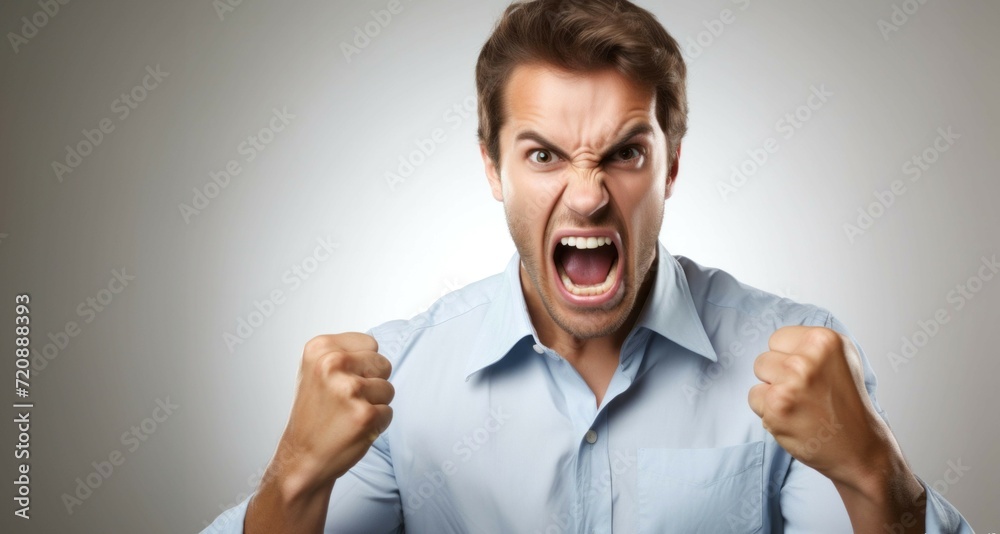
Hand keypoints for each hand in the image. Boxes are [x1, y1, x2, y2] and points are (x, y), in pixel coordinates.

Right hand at [272, 332, 394, 496]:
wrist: (302, 457)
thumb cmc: (316, 414)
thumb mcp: (317, 370)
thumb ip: (345, 353)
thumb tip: (376, 349)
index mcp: (320, 348)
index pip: (370, 343)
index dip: (362, 366)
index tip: (340, 382)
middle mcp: (332, 364)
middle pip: (383, 364)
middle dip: (372, 384)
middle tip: (345, 401)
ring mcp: (349, 389)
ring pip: (388, 389)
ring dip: (374, 405)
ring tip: (348, 415)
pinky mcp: (364, 415)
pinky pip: (388, 412)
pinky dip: (377, 424)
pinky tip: (353, 429)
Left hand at [748, 326, 889, 485]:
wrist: (860, 447)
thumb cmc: (847, 403)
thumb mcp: (840, 358)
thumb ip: (809, 344)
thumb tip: (777, 341)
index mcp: (824, 340)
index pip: (778, 339)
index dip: (789, 358)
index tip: (810, 374)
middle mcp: (808, 360)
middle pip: (764, 359)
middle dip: (778, 376)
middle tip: (806, 393)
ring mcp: (792, 384)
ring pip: (758, 378)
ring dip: (772, 393)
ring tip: (800, 405)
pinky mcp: (777, 407)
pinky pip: (755, 399)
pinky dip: (769, 411)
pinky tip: (794, 419)